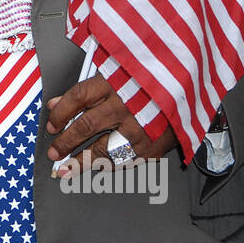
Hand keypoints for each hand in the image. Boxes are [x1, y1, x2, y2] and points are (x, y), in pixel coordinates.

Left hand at [45, 76, 175, 171]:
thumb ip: (87, 90)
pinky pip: (126, 159)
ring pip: (104, 149)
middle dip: (66, 142)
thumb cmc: (152, 77)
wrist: (192, 85)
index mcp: (115, 81)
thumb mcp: (118, 72)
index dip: (60, 114)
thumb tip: (56, 104)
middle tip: (54, 153)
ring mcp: (141, 126)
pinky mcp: (154, 143)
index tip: (51, 125)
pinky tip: (100, 167)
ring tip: (67, 170)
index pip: (77, 98)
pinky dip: (110, 165)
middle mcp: (126, 104)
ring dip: (82, 161)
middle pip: (86, 125)